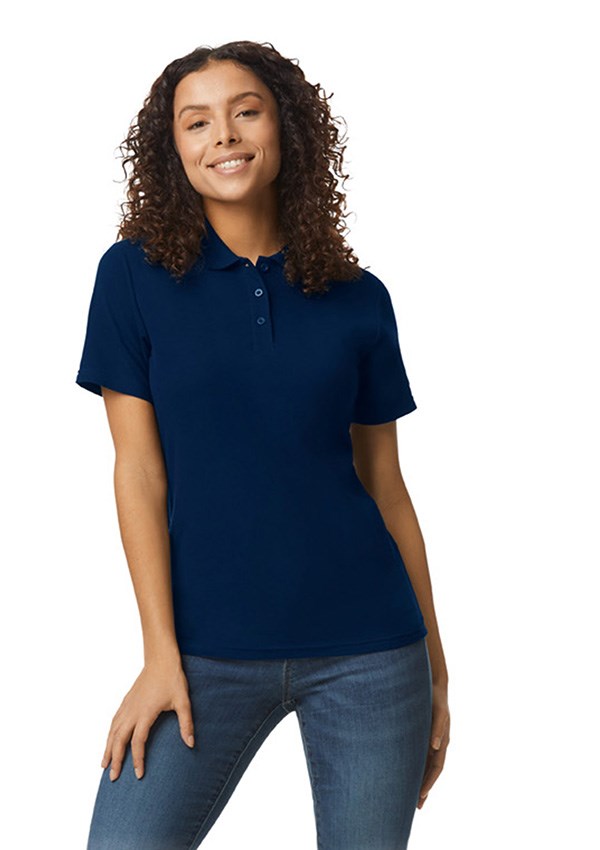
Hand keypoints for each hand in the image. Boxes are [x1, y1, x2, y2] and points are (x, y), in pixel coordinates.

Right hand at [100, 656, 194, 780]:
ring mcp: (127, 705)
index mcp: (145, 713)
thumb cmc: (173, 679)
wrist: (161, 659)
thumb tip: (191, 744)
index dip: (137, 760)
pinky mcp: (126, 701)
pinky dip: (109, 734)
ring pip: (113, 731)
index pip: (138, 742)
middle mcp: (132, 711)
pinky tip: (109, 741)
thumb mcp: (183, 701)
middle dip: (115, 759)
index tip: (138, 775)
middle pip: (119, 740)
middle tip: (112, 777)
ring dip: (108, 748)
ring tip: (103, 764)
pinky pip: (114, 721)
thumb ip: (186, 724)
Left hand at [417, 680, 449, 808]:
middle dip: (424, 788)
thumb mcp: (439, 712)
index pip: (436, 769)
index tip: (420, 796)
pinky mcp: (422, 735)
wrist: (432, 685)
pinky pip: (418, 756)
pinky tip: (405, 774)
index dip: (429, 783)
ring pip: (424, 766)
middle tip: (415, 806)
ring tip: (410, 797)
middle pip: (430, 772)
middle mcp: (436, 745)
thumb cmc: (436, 698)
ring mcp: (430, 741)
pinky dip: (414, 767)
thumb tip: (436, 746)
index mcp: (442, 742)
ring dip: (419, 781)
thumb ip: (438, 728)